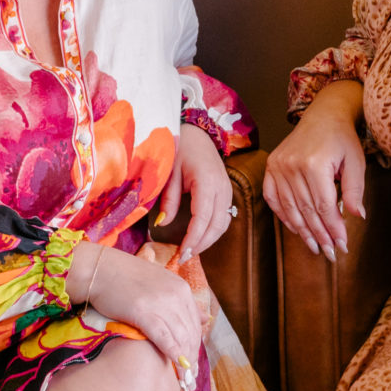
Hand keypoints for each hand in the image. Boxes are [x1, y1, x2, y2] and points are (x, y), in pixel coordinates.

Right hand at [76, 242, 204, 377]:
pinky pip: (164, 337)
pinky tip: (176, 365)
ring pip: (180, 337)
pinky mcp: (144, 312)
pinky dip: (172, 353)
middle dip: (192, 355)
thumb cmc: (126, 279)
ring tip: (184, 376)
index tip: (193, 361)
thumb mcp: (161, 283)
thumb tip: (204, 318)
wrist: (100, 270)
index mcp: (181, 288)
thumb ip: (182, 301)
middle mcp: (175, 295)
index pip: (196, 323)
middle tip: (191, 376)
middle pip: (190, 332)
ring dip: (184, 358)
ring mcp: (161, 303)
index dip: (196, 345)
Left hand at [156, 123, 233, 258]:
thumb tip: (163, 224)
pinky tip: (199, 238)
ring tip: (190, 250)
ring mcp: (227, 191)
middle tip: (183, 257)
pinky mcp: (226, 193)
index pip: (203, 218)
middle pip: (217, 225)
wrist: (198, 133)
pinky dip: (212, 231)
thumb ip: (169, 199)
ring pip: (223, 224)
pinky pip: (224, 218)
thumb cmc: (181, 148)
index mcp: (207, 182)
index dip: (193, 238)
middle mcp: (222, 188)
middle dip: (201, 244)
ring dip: (208, 240)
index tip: (181, 253)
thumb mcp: (170, 172)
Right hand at [263, 81, 364, 259]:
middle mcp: (292, 165)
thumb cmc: (343, 139)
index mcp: (314, 163)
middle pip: (307, 210)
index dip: (333, 228)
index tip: (342, 245)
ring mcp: (278, 165)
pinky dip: (284, 216)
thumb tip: (358, 216)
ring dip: (303, 231)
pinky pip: (273, 198)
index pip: (324, 206)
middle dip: (320, 234)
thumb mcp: (356, 162)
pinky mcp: (271, 165)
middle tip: (330, 252)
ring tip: (315, 247)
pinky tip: (296, 229)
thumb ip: (355, 190)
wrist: (324, 115)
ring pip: (290, 208)